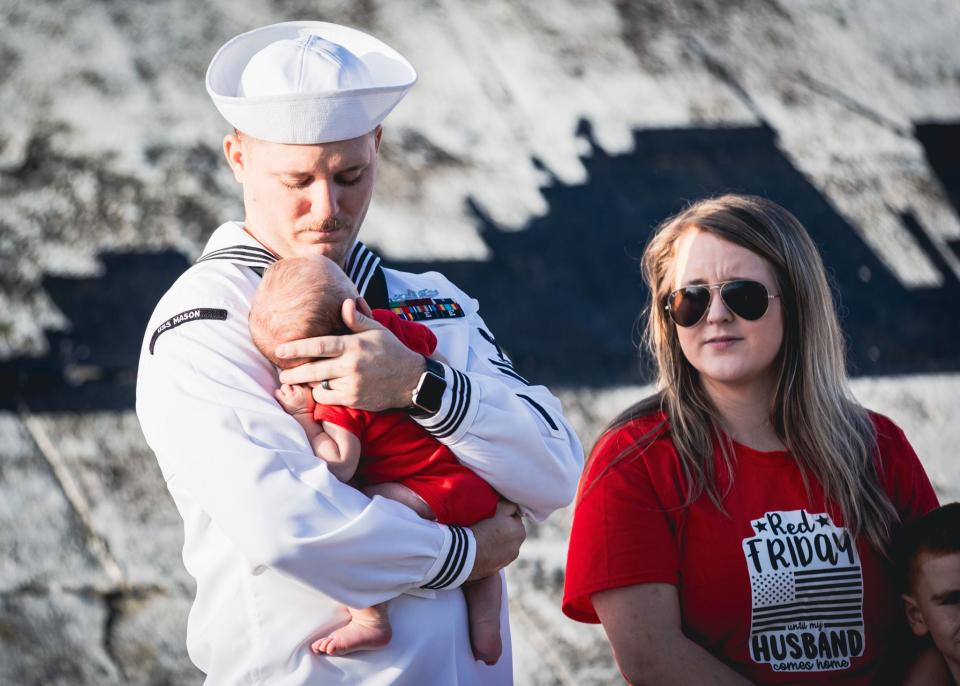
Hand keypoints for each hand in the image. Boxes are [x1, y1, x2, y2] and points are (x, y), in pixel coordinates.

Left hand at [276, 298, 425, 410]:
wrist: (411, 380)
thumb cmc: (391, 351)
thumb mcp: (377, 331)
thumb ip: (357, 319)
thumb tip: (345, 303)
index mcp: (354, 345)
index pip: (319, 346)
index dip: (296, 348)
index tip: (280, 350)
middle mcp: (351, 365)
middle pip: (313, 369)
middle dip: (293, 373)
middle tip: (281, 374)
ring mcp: (352, 384)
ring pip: (319, 385)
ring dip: (308, 383)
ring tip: (299, 380)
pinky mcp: (354, 399)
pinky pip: (328, 397)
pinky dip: (320, 394)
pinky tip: (319, 388)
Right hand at [467, 501, 525, 580]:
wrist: (466, 553)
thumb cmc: (483, 527)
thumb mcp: (498, 509)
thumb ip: (510, 505)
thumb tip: (514, 506)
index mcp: (520, 532)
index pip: (514, 518)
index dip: (503, 514)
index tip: (493, 514)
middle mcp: (517, 548)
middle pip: (509, 532)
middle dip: (502, 528)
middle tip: (487, 525)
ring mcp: (506, 560)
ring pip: (502, 545)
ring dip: (496, 541)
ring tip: (482, 537)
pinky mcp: (495, 569)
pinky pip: (494, 556)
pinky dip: (489, 552)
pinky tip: (479, 548)